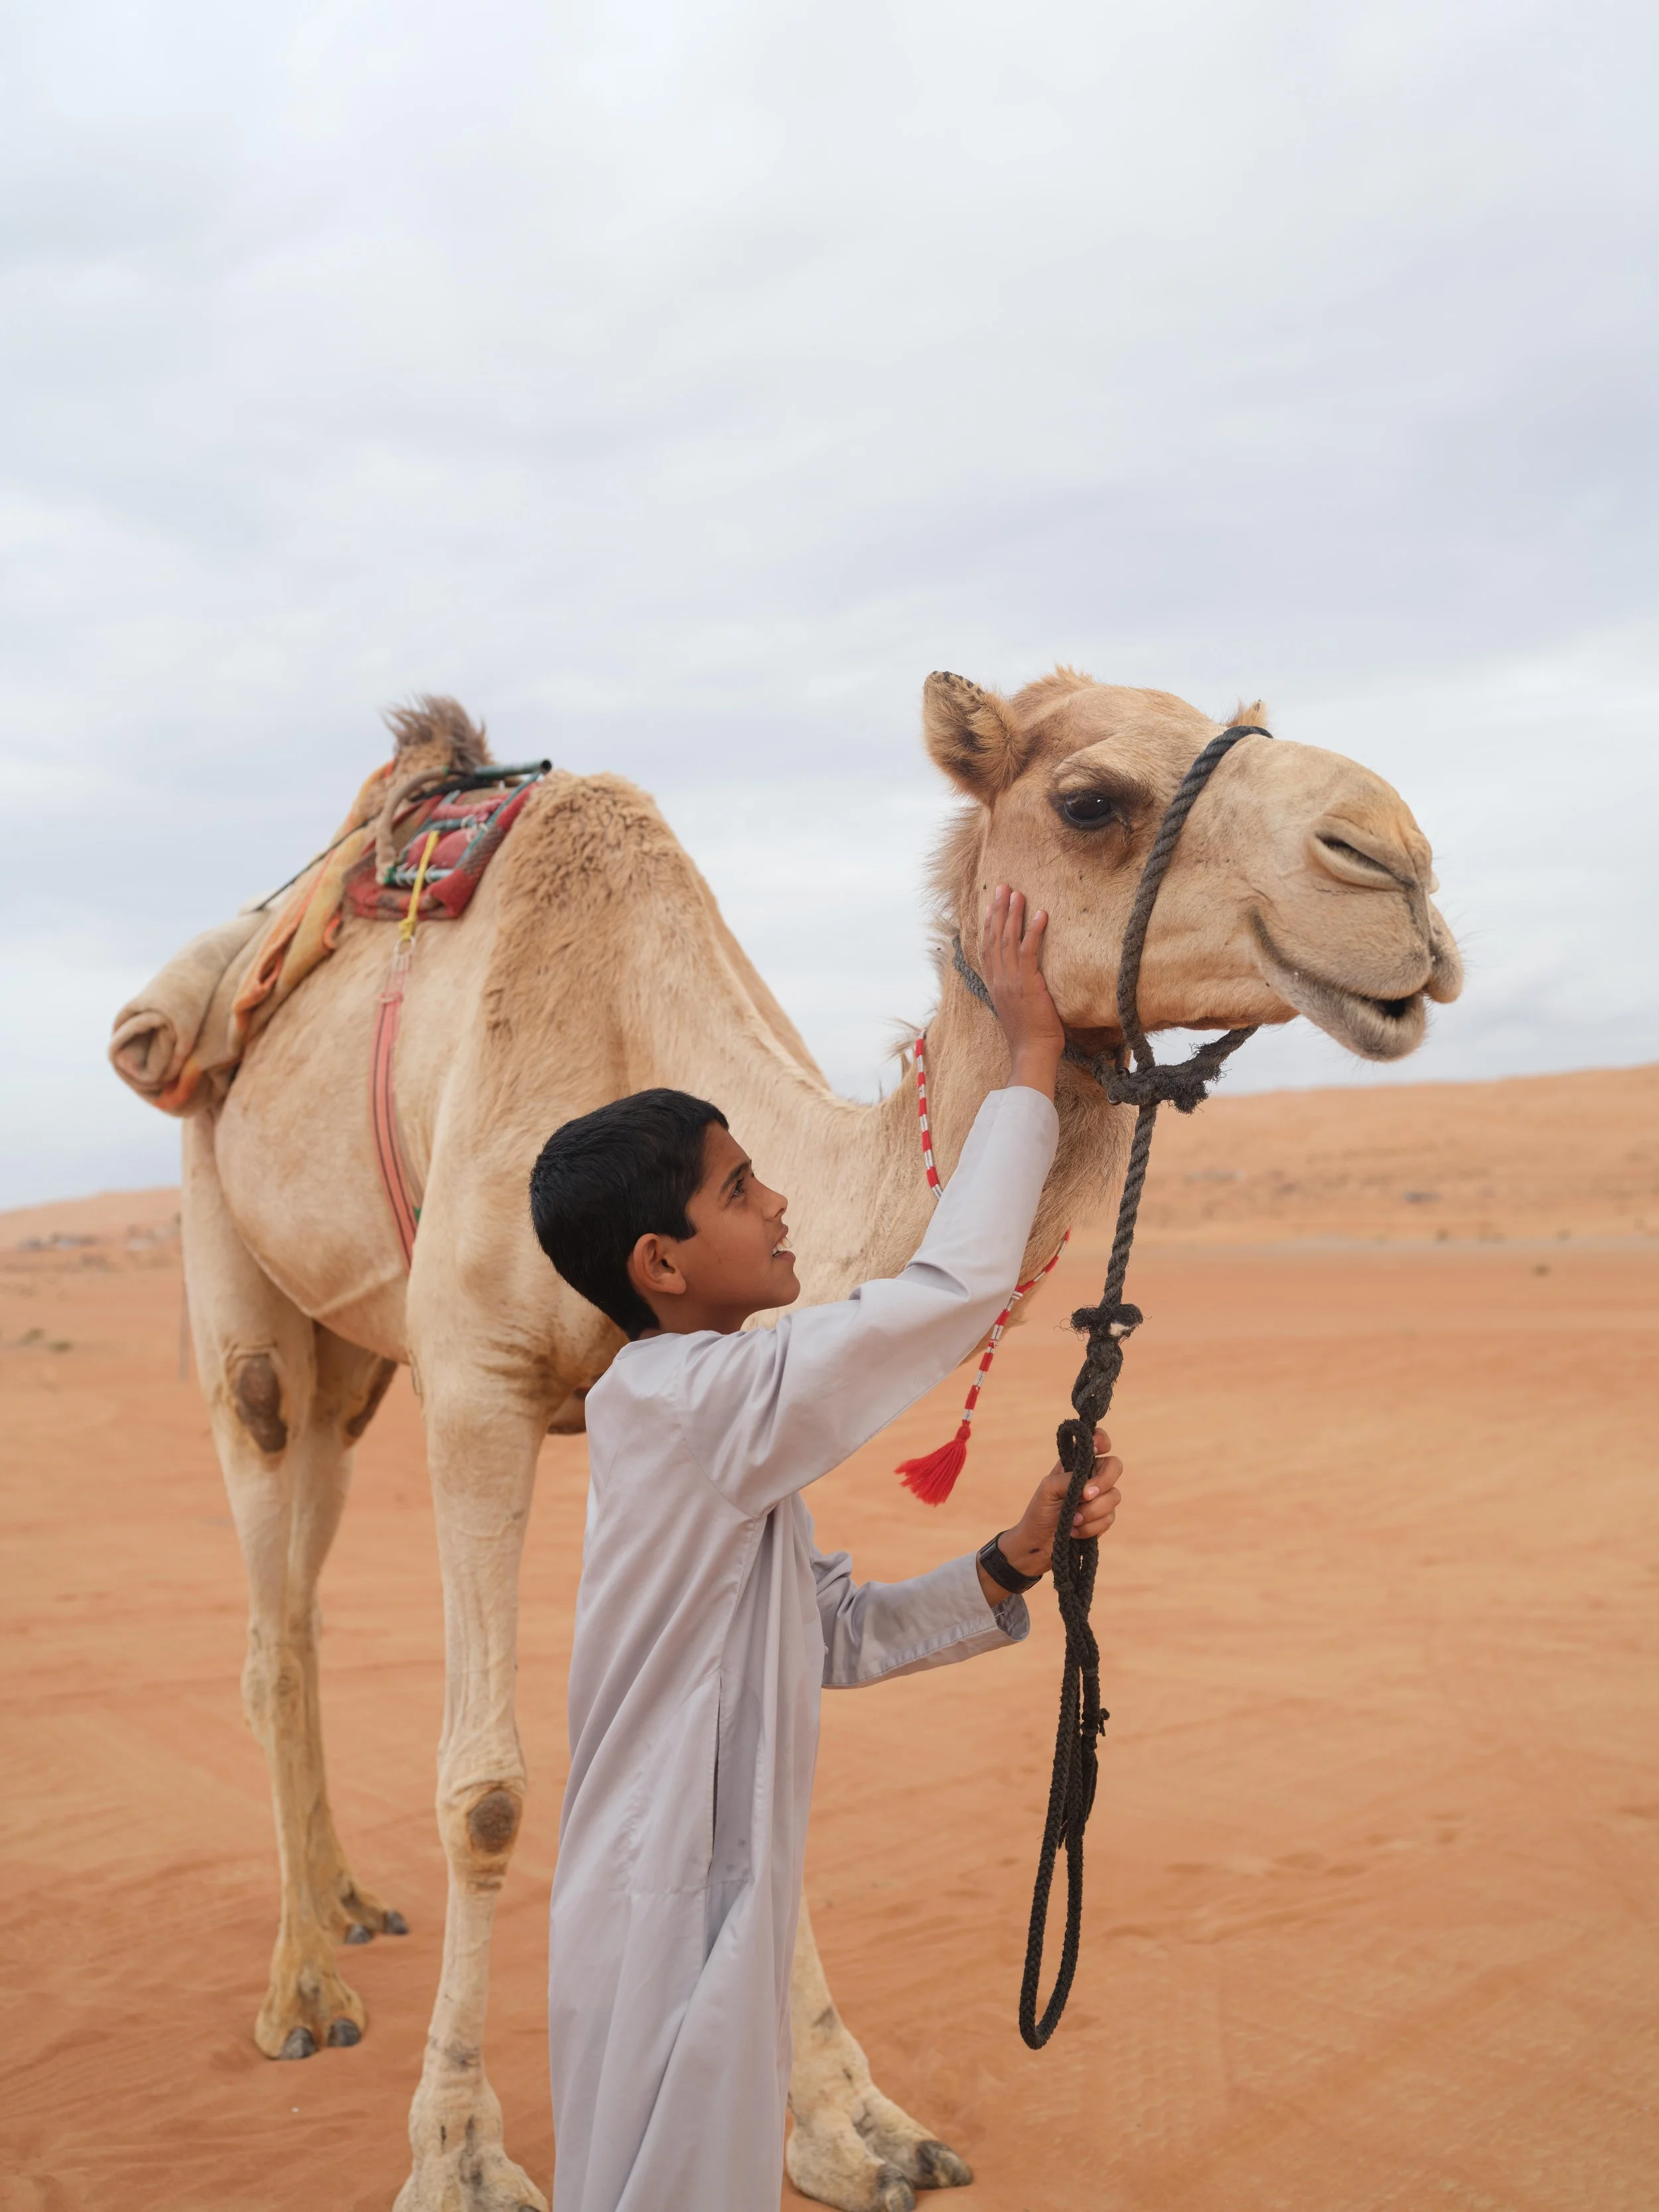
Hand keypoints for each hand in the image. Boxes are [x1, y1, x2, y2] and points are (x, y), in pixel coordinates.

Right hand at [981, 885, 1065, 1095]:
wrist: (1031, 1053)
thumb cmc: (1029, 1035)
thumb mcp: (1016, 1007)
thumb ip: (1015, 989)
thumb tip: (1023, 977)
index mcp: (995, 984)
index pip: (988, 947)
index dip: (990, 923)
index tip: (992, 904)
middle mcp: (999, 979)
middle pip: (994, 937)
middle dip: (998, 910)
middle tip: (1002, 887)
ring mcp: (1011, 981)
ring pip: (1008, 940)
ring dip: (1013, 914)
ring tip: (1017, 893)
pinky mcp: (1028, 984)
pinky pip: (1029, 951)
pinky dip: (1033, 931)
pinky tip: (1040, 914)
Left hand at [997, 1428, 1121, 1581]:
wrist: (1038, 1543)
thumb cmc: (1039, 1511)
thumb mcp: (1049, 1489)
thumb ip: (1070, 1480)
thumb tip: (1091, 1487)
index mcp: (1077, 1464)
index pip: (1098, 1442)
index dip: (1102, 1441)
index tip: (1097, 1449)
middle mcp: (1091, 1477)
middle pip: (1115, 1466)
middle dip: (1104, 1481)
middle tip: (1086, 1495)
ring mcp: (1099, 1498)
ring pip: (1114, 1496)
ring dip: (1092, 1511)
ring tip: (1072, 1520)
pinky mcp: (1103, 1519)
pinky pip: (1110, 1518)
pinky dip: (1091, 1527)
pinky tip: (1075, 1531)